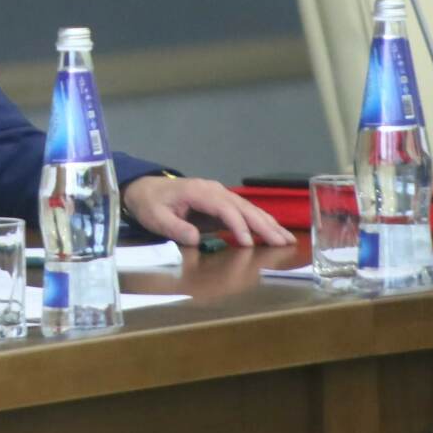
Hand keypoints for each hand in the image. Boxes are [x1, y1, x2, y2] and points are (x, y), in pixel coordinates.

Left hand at [121, 176, 294, 248]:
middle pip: (243, 207)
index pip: (224, 208)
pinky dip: (261, 221)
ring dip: (269, 223)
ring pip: (248, 208)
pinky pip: (244, 211)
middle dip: (264, 225)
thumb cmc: (150, 203)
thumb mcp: (155, 217)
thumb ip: (174, 227)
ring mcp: (219, 194)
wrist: (145, 188)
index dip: (238, 225)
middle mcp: (213, 190)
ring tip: (287, 239)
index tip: (249, 243)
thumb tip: (195, 239)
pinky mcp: (221, 202)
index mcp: (198, 191)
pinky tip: (275, 231)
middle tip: (283, 242)